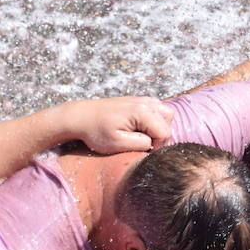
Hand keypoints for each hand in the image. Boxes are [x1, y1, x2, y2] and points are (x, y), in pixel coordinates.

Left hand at [60, 96, 174, 153]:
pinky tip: (139, 128)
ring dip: (159, 127)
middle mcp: (146, 102)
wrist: (81, 116)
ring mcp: (143, 99)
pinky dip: (154, 120)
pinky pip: (157, 110)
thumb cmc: (96, 131)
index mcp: (142, 112)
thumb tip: (154, 143)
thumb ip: (141, 144)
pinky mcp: (139, 100)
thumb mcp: (118, 143)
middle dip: (160, 136)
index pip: (165, 133)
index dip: (158, 146)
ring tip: (142, 135)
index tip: (142, 150)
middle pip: (168, 123)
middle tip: (142, 143)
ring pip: (166, 115)